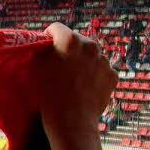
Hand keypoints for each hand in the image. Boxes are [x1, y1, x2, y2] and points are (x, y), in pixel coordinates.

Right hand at [34, 23, 117, 139]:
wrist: (71, 121)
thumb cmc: (48, 93)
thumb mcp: (36, 66)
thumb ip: (43, 49)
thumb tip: (46, 44)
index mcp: (70, 40)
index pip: (56, 28)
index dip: (47, 36)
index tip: (44, 47)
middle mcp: (91, 45)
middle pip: (77, 40)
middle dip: (68, 49)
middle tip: (59, 65)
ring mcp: (105, 61)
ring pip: (91, 55)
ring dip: (82, 62)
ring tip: (72, 79)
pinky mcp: (113, 75)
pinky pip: (101, 70)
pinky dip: (93, 75)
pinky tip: (84, 87)